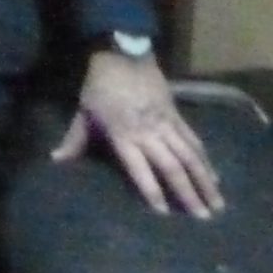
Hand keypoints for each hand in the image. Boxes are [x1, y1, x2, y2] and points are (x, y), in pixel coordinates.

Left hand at [51, 49, 223, 217]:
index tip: (164, 213)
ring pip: (190, 156)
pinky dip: (206, 159)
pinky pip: (194, 140)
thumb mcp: (83, 113)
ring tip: (217, 204)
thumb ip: (75, 140)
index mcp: (124, 135)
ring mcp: (166, 123)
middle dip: (188, 193)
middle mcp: (149, 133)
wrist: (122, 54)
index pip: (140, 169)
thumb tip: (56, 159)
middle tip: (204, 218)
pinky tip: (215, 176)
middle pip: (173, 167)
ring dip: (205, 181)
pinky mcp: (177, 114)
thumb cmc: (99, 86)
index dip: (152, 191)